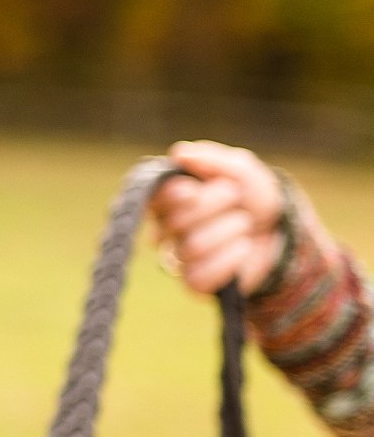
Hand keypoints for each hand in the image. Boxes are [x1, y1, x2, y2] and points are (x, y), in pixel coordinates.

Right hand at [149, 140, 285, 294]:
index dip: (171, 195)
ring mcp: (179, 256)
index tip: (192, 190)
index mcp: (168, 197)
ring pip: (191, 247)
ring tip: (244, 223)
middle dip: (213, 205)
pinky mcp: (194, 282)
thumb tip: (179, 154)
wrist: (282, 233)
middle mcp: (165, 227)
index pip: (154, 197)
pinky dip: (230, 259)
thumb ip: (212, 159)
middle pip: (175, 221)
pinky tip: (243, 248)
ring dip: (229, 230)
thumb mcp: (241, 169)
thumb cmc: (253, 197)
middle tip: (235, 197)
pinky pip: (201, 275)